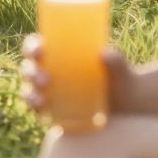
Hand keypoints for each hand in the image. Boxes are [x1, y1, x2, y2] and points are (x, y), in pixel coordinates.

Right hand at [21, 35, 144, 119]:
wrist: (127, 108)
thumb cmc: (121, 81)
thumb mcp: (120, 71)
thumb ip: (117, 62)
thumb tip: (106, 53)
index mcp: (61, 53)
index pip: (38, 46)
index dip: (32, 46)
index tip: (41, 49)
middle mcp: (51, 71)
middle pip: (30, 68)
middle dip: (31, 72)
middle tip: (45, 79)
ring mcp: (51, 93)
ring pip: (30, 89)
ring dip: (30, 92)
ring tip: (42, 99)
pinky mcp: (54, 111)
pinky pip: (38, 110)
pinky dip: (35, 109)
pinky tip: (41, 111)